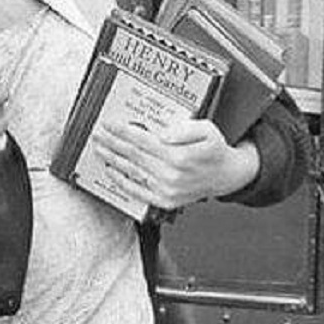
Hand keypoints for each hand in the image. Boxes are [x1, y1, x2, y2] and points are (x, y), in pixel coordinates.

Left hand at [90, 116, 260, 210]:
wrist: (226, 176)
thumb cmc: (214, 150)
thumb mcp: (207, 130)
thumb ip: (185, 129)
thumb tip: (162, 134)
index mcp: (180, 155)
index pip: (143, 140)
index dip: (123, 131)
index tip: (109, 123)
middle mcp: (171, 174)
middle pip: (133, 155)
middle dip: (112, 143)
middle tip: (98, 134)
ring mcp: (166, 190)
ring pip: (132, 172)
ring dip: (112, 159)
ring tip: (100, 148)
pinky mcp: (164, 200)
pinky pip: (137, 190)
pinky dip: (121, 181)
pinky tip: (111, 170)